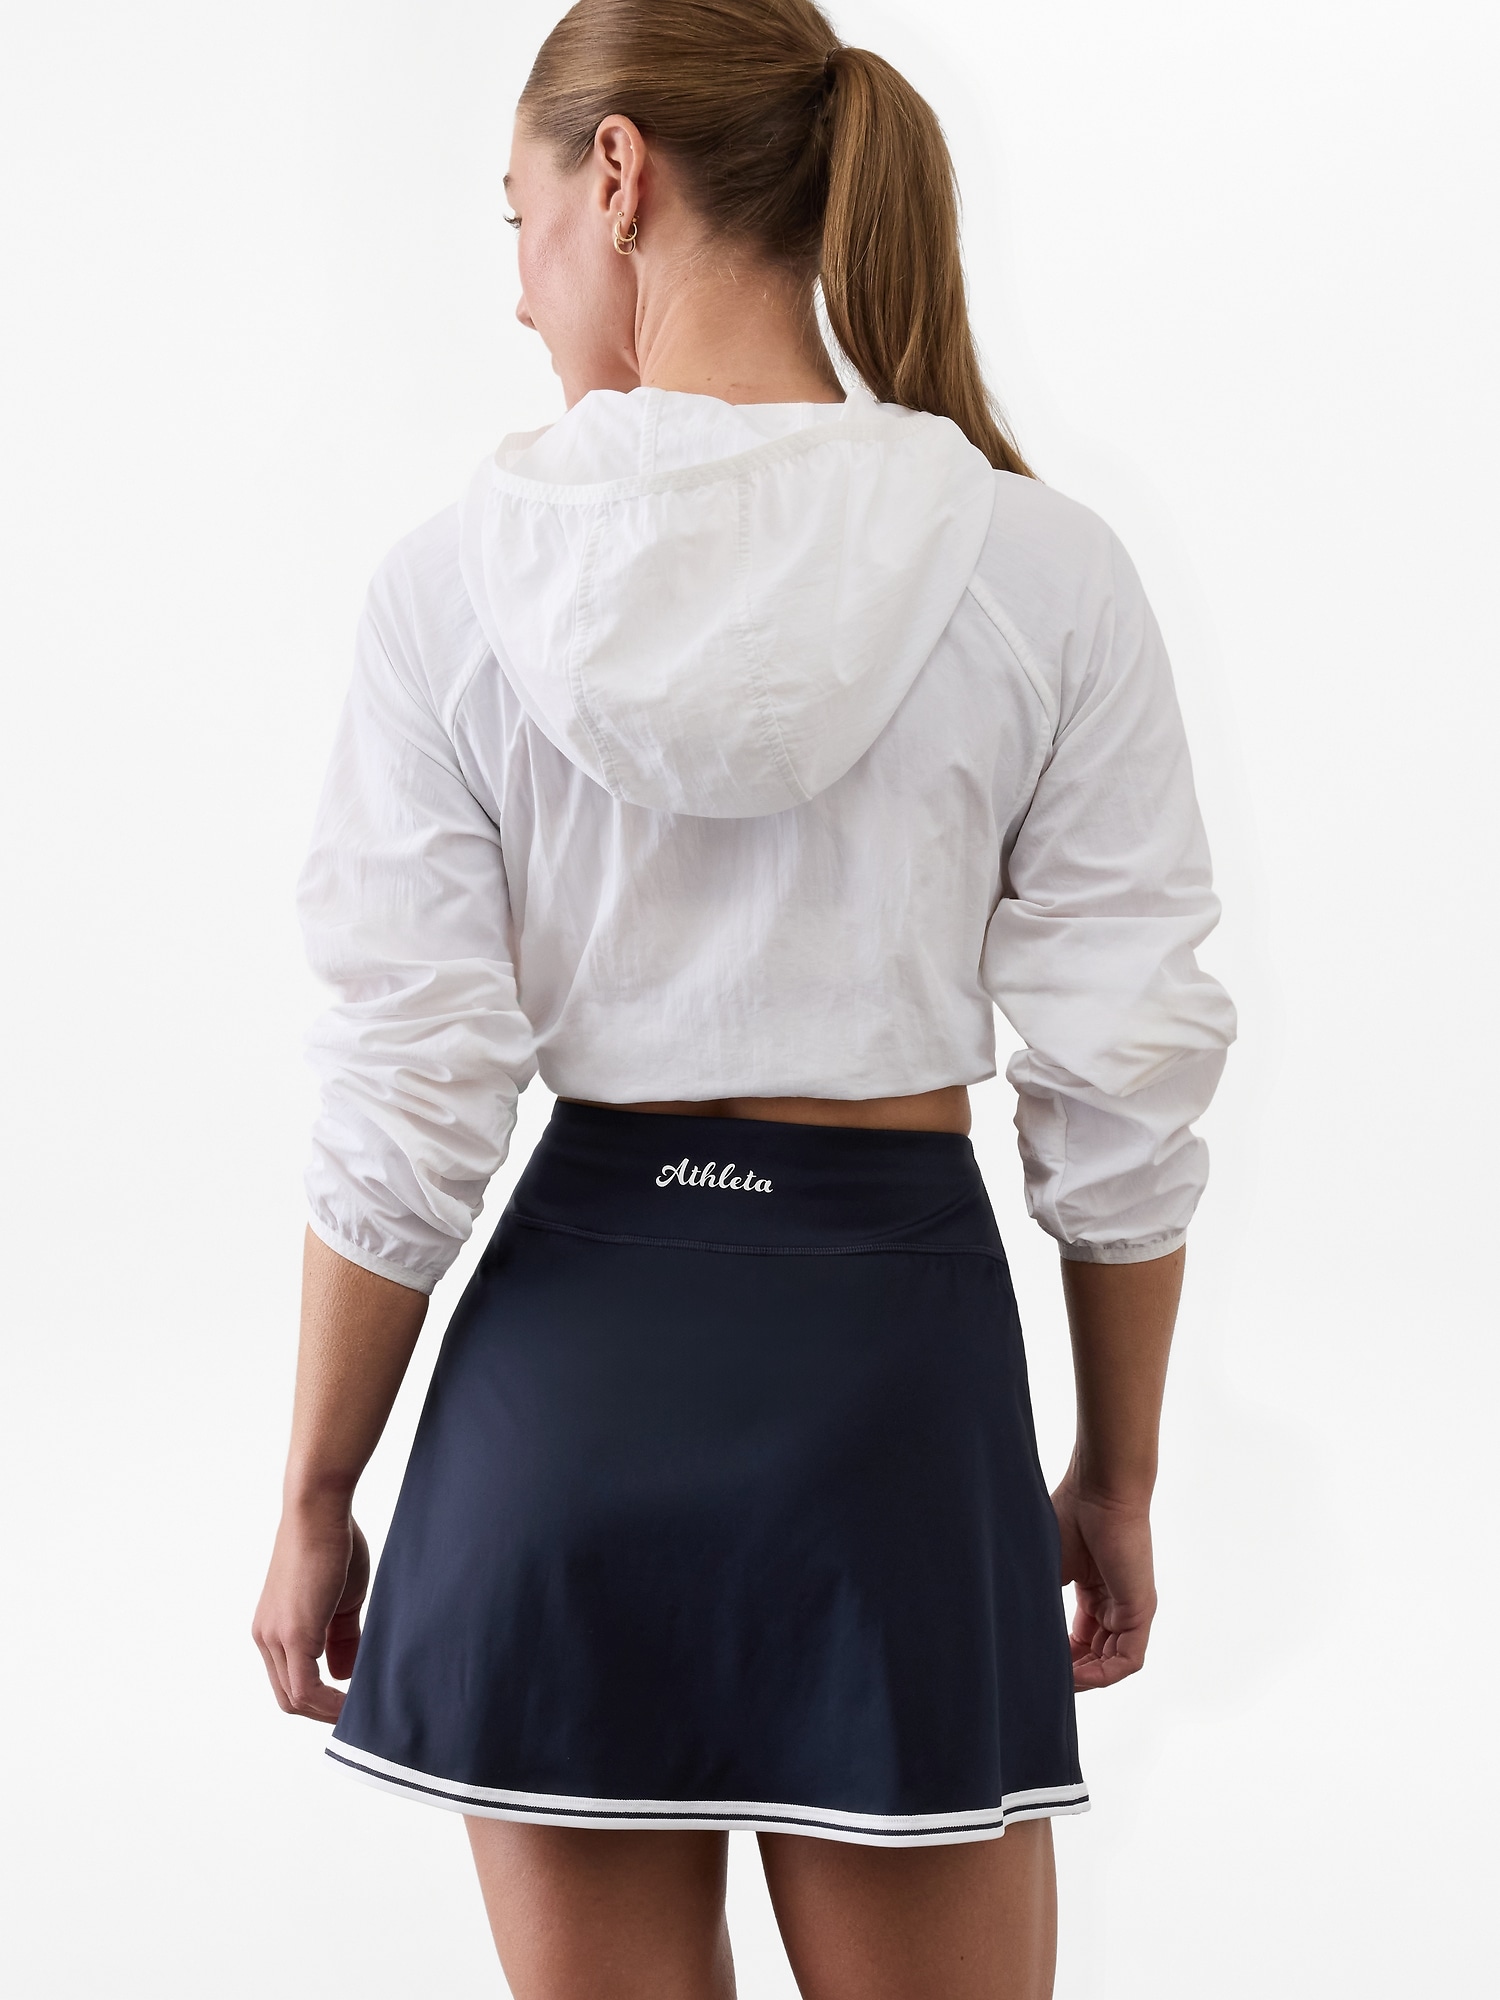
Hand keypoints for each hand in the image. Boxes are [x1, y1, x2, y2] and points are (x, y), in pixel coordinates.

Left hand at [252, 1501, 369, 1719]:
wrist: (320, 1510)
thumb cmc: (333, 1544)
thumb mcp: (341, 1601)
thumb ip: (341, 1639)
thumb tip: (345, 1675)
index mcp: (274, 1629)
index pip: (290, 1682)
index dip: (320, 1700)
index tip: (351, 1701)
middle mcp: (267, 1637)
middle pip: (288, 1698)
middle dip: (323, 1713)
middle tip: (357, 1713)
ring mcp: (276, 1637)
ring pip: (295, 1698)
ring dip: (328, 1712)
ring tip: (363, 1710)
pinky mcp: (294, 1634)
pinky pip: (307, 1689)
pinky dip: (330, 1705)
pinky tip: (355, 1703)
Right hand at [1052, 1461, 1156, 1690]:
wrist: (1097, 1490)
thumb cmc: (1070, 1515)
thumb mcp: (1048, 1567)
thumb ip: (1040, 1601)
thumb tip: (1014, 1633)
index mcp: (1094, 1591)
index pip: (1080, 1638)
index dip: (1059, 1657)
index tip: (1033, 1663)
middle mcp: (1115, 1603)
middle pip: (1096, 1655)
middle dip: (1070, 1673)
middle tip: (1041, 1680)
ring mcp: (1130, 1608)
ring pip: (1111, 1662)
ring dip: (1084, 1678)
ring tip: (1054, 1683)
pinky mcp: (1140, 1610)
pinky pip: (1126, 1660)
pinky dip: (1102, 1674)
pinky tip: (1074, 1677)